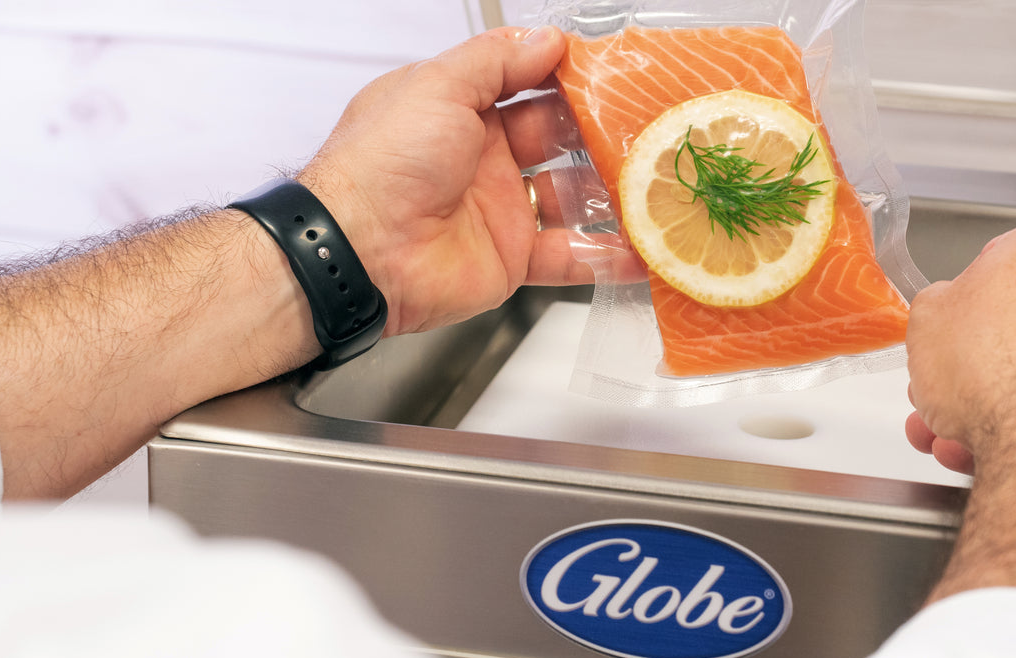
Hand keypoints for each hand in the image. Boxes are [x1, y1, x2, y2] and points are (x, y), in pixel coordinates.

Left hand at [296, 26, 641, 336]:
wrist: (359, 252)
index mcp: (459, 110)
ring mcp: (497, 210)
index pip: (526, 85)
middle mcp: (480, 158)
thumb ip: (496, 60)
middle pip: (557, 139)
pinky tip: (640, 249)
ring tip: (656, 184)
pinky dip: (603, 257)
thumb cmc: (382, 164)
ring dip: (610, 193)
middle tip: (644, 127)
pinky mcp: (508, 260)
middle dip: (599, 133)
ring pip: (569, 198)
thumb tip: (545, 40)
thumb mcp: (438, 86)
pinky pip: (566, 257)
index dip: (567, 78)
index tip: (611, 72)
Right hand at [904, 223, 1015, 475]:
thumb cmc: (996, 370)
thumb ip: (936, 306)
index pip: (995, 261)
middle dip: (969, 362)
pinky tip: (978, 448)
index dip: (960, 299)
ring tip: (946, 432)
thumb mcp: (925, 318)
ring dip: (985, 402)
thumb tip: (943, 315)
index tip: (945, 324)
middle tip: (938, 386)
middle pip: (1015, 324)